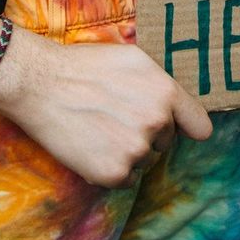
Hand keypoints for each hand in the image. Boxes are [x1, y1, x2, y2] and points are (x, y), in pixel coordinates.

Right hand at [0, 33, 212, 188]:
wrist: (40, 83)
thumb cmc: (84, 66)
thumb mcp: (134, 60)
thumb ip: (161, 84)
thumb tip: (178, 105)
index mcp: (165, 93)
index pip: (199, 125)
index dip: (189, 127)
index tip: (184, 131)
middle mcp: (157, 123)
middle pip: (166, 141)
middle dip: (148, 133)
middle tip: (116, 116)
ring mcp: (136, 150)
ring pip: (144, 160)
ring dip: (128, 152)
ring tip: (99, 128)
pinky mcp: (113, 173)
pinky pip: (125, 179)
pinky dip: (111, 170)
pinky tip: (93, 147)